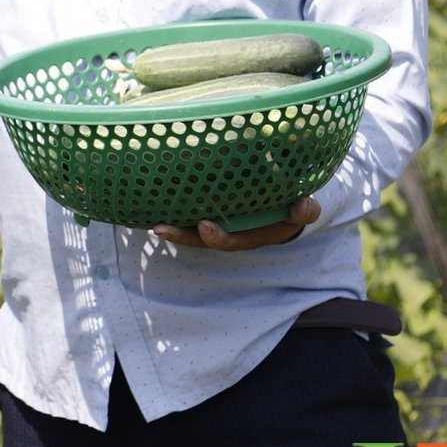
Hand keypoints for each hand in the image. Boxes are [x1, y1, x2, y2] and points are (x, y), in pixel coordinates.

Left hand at [150, 195, 319, 250]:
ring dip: (167, 225)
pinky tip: (139, 205)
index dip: (216, 238)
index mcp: (247, 235)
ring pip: (186, 229)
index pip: (229, 241)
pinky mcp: (202, 212)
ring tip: (143, 220)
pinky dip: (163, 211)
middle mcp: (226, 233)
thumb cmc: (289, 209)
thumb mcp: (300, 212)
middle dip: (180, 236)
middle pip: (199, 240)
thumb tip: (306, 204)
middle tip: (161, 227)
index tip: (204, 226)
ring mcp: (212, 223)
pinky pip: (181, 213)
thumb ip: (304, 211)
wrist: (281, 206)